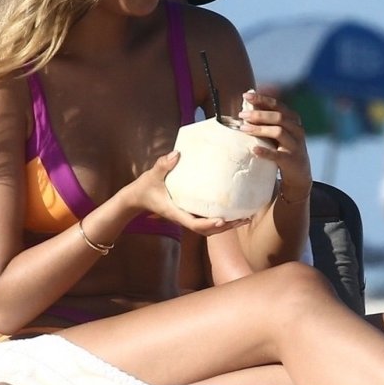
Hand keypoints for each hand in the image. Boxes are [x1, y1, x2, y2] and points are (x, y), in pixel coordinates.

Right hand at [123, 153, 252, 234]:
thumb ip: (163, 165)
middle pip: (208, 231)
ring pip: (210, 229)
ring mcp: (187, 217)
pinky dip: (222, 219)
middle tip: (245, 218)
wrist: (138, 198)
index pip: (195, 225)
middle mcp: (184, 218)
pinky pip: (207, 220)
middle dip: (227, 227)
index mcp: (176, 213)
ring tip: (246, 217)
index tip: (223, 220)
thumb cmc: (145, 187)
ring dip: (228, 225)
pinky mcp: (190, 213)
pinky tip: (234, 211)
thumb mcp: (152, 175)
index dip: (210, 224)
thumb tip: (176, 154)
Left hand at [236, 89, 311, 207]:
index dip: (262, 99)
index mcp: (293, 120)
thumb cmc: (283, 148)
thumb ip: (268, 119)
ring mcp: (296, 145)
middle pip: (279, 117)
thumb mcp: (279, 132)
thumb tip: (247, 103)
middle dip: (259, 114)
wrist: (299, 174)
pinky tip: (254, 150)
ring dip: (260, 129)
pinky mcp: (292, 160)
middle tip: (242, 115)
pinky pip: (278, 155)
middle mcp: (297, 130)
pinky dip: (265, 152)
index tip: (246, 96)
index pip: (278, 105)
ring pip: (279, 132)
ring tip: (243, 129)